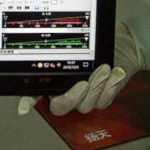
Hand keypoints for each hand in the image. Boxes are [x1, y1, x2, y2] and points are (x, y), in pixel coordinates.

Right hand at [18, 0, 149, 115]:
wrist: (124, 46)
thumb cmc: (98, 43)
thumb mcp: (80, 41)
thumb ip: (65, 49)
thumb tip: (44, 41)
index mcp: (54, 77)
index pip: (34, 92)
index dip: (28, 102)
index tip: (25, 107)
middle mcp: (65, 90)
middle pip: (59, 107)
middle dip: (72, 97)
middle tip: (83, 83)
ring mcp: (84, 97)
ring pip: (84, 106)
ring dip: (96, 87)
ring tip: (104, 70)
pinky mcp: (101, 99)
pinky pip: (103, 102)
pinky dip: (110, 88)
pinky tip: (114, 74)